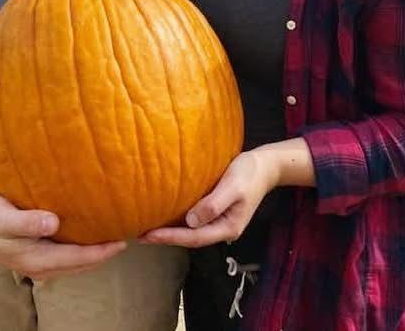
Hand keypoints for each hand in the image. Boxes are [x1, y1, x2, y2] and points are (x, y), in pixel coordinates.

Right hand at [0, 189, 126, 280]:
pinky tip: (92, 233)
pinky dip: (84, 247)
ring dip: (95, 252)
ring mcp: (41, 261)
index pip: (77, 259)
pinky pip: (69, 253)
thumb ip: (27, 222)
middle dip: (104, 254)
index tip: (121, 241)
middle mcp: (42, 265)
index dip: (100, 252)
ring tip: (115, 236)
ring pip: (76, 261)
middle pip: (81, 264)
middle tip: (128, 236)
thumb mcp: (4, 218)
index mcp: (36, 260)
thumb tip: (53, 223)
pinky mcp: (40, 252)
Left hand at [139, 151, 276, 247]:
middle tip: (140, 236)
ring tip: (148, 230)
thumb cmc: (248, 173)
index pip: (194, 237)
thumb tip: (190, 221)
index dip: (171, 238)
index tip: (149, 235)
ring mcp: (219, 221)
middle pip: (191, 239)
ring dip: (171, 232)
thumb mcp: (232, 187)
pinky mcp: (216, 211)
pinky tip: (167, 217)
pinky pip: (195, 220)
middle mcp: (222, 229)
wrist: (265, 166)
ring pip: (192, 232)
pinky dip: (179, 221)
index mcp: (227, 228)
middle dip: (166, 239)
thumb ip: (213, 204)